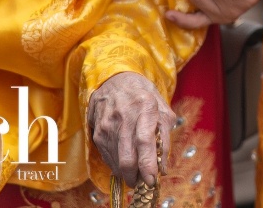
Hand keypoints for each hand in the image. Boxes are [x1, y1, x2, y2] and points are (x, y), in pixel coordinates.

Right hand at [87, 72, 174, 187]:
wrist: (115, 80)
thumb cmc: (143, 95)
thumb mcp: (161, 107)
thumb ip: (165, 135)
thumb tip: (163, 166)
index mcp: (145, 106)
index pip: (144, 141)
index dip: (147, 164)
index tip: (152, 179)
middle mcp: (124, 116)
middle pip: (127, 157)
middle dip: (135, 176)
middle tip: (143, 181)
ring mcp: (108, 125)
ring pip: (116, 161)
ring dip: (126, 173)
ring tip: (135, 172)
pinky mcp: (97, 132)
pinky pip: (107, 157)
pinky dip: (117, 165)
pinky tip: (124, 160)